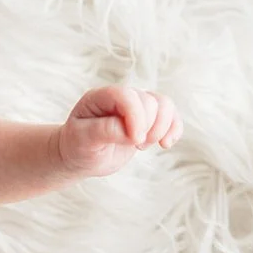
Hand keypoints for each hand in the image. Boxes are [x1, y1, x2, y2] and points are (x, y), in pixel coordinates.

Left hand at [56, 86, 181, 177]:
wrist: (81, 157)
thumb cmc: (78, 147)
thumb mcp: (83, 140)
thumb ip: (104, 131)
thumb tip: (130, 132)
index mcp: (99, 97)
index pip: (125, 95)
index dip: (136, 116)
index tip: (134, 141)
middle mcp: (120, 97)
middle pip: (148, 101)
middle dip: (148, 127)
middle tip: (135, 145)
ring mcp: (135, 107)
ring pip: (164, 104)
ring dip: (162, 127)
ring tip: (144, 145)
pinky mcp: (148, 119)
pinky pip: (171, 115)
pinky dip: (174, 129)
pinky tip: (166, 144)